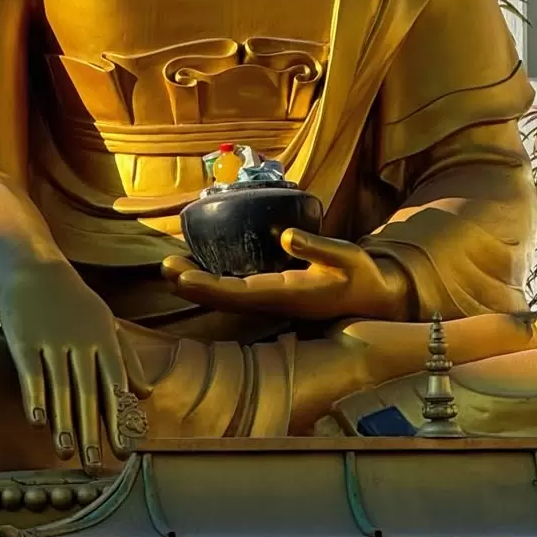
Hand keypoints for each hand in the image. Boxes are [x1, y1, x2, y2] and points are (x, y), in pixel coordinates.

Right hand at [0, 260, 149, 472]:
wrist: (36, 269)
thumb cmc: (76, 304)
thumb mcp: (107, 324)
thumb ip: (127, 359)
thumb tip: (145, 394)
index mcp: (105, 340)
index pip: (115, 384)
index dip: (120, 418)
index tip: (125, 451)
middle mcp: (81, 342)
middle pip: (88, 392)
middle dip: (92, 431)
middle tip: (95, 466)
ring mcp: (52, 340)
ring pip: (60, 387)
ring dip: (63, 422)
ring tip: (66, 453)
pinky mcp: (24, 339)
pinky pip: (30, 372)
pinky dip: (34, 397)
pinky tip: (37, 423)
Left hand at [162, 229, 410, 322]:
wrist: (371, 296)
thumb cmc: (359, 275)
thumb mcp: (346, 256)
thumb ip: (317, 246)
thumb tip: (286, 235)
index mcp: (286, 295)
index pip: (238, 293)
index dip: (207, 286)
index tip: (182, 276)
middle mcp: (272, 301)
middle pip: (222, 298)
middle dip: (192, 284)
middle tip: (165, 266)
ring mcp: (270, 299)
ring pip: (225, 295)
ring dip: (197, 283)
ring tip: (171, 266)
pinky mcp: (272, 291)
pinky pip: (235, 288)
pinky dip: (213, 278)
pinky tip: (198, 265)